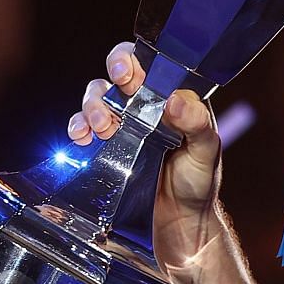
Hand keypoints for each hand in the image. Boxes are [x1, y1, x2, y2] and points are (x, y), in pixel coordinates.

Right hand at [67, 43, 223, 271]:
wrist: (179, 225)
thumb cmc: (198, 184)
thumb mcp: (205, 152)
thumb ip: (197, 124)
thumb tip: (175, 100)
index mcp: (172, 98)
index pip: (149, 63)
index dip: (133, 59)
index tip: (127, 72)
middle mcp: (146, 107)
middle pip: (117, 76)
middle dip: (109, 79)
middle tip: (113, 93)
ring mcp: (124, 126)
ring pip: (98, 98)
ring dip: (93, 106)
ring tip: (100, 128)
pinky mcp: (107, 148)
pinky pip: (84, 127)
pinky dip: (77, 126)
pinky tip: (81, 138)